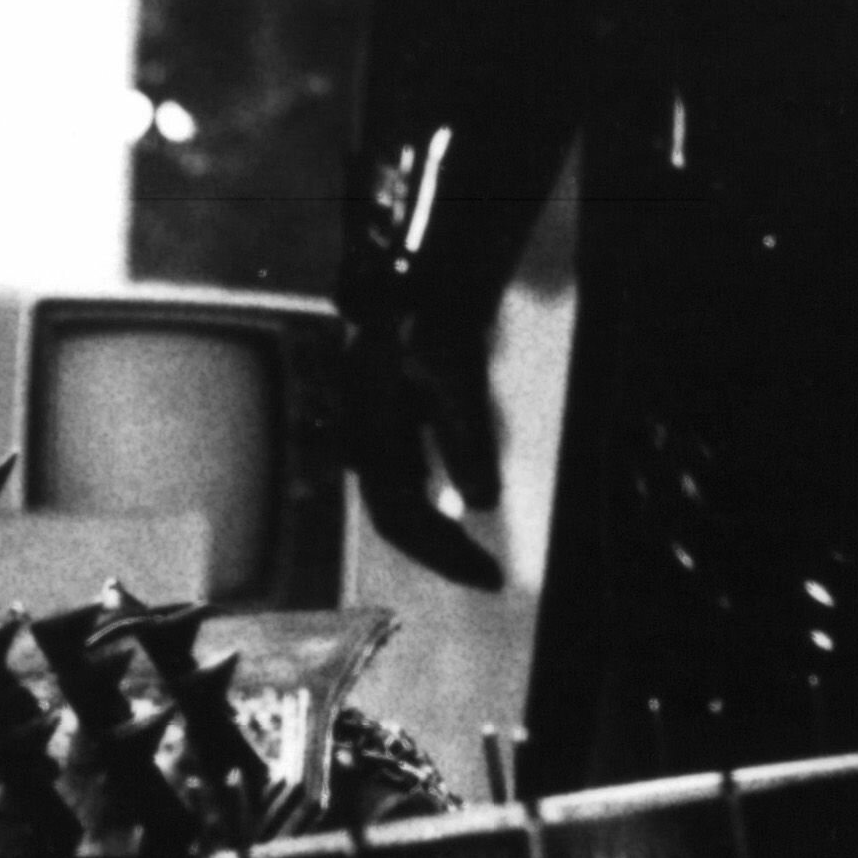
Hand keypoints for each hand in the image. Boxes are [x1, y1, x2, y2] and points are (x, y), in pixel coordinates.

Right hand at [337, 271, 510, 594]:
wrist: (419, 280)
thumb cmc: (432, 316)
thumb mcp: (455, 367)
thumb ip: (467, 431)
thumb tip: (483, 501)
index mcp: (369, 436)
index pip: (397, 518)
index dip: (440, 553)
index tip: (488, 576)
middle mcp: (366, 442)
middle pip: (398, 518)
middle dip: (442, 553)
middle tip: (491, 577)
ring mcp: (378, 436)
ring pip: (403, 504)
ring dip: (440, 536)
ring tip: (478, 560)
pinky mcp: (396, 428)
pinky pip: (410, 483)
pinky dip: (439, 505)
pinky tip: (464, 511)